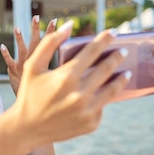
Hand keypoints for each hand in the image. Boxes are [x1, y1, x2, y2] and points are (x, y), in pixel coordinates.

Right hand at [7, 22, 130, 144]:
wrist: (27, 128)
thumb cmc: (30, 93)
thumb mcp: (32, 66)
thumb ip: (49, 42)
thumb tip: (69, 26)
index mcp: (66, 77)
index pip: (92, 52)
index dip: (104, 40)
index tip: (113, 32)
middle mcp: (79, 94)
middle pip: (106, 70)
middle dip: (117, 57)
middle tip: (124, 51)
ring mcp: (87, 111)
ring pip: (112, 91)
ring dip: (121, 79)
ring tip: (126, 72)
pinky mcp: (90, 124)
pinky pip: (102, 107)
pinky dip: (103, 99)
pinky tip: (104, 94)